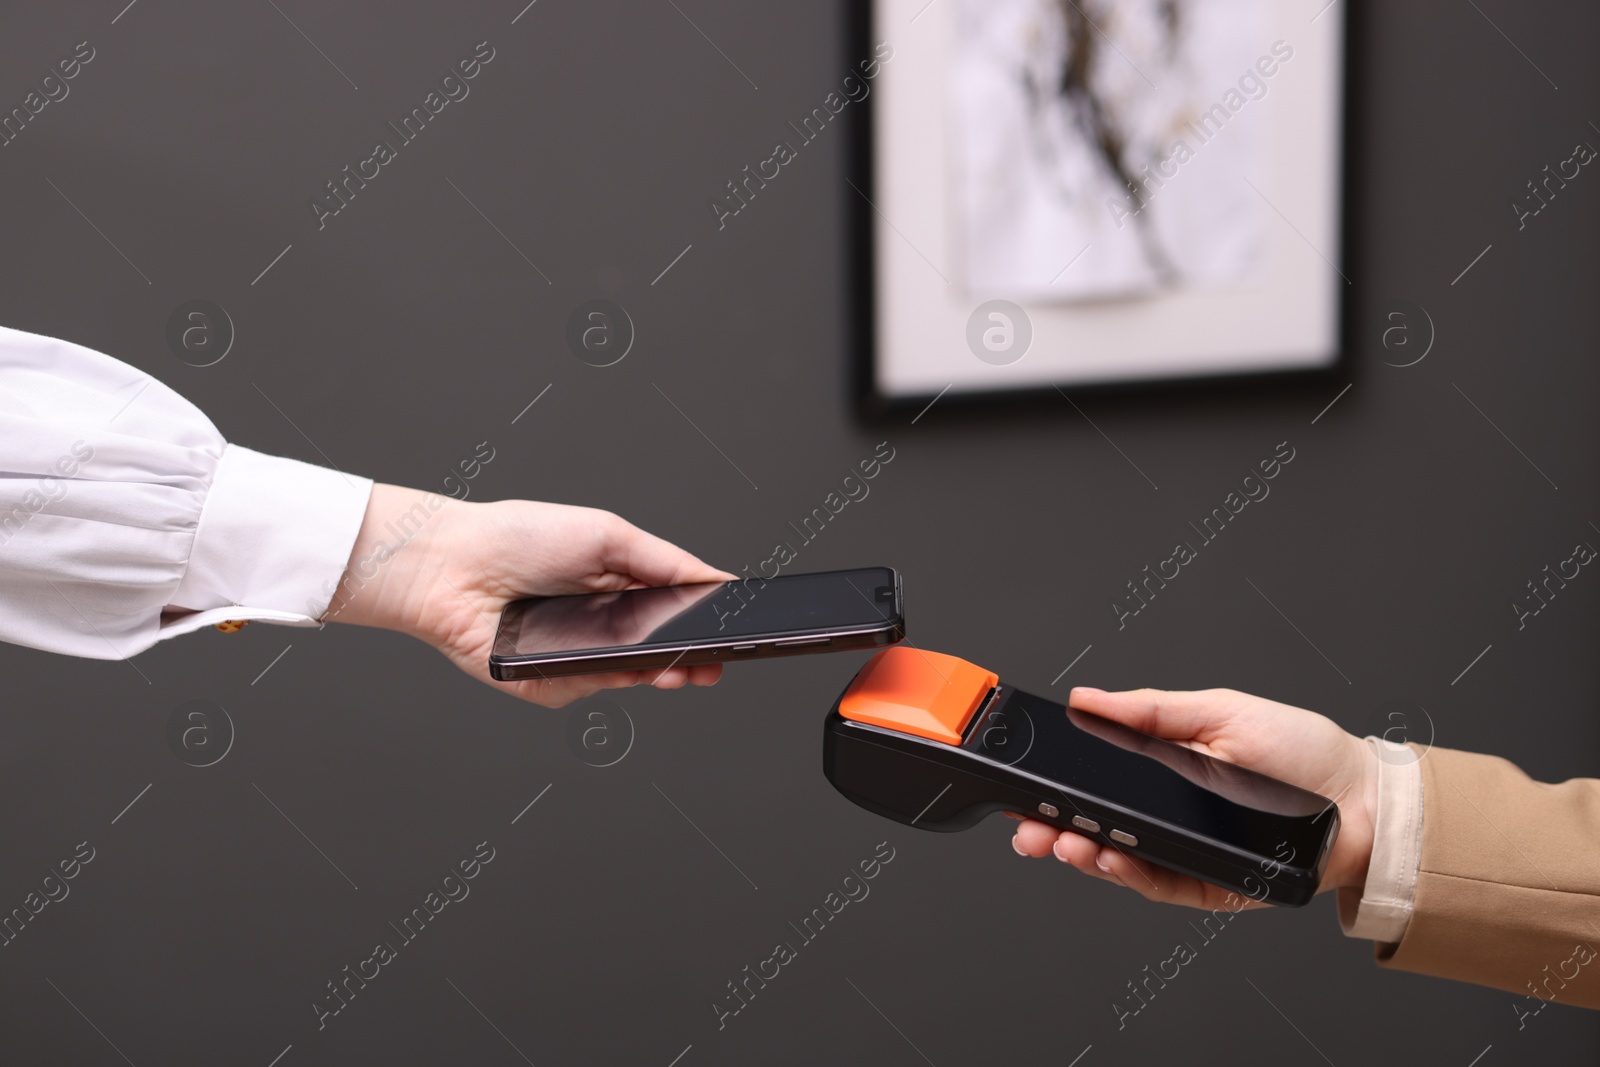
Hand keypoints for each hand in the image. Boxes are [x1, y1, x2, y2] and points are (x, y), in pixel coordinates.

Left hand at [328, 484, 733, 706]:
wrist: (451, 567)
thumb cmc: (520, 538)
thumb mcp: (609, 536)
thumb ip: (667, 562)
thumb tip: (719, 580)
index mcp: (622, 586)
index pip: (678, 614)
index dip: (708, 627)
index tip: (735, 634)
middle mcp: (605, 625)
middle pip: (664, 654)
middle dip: (692, 660)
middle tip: (713, 663)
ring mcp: (581, 658)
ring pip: (633, 678)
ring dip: (656, 675)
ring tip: (675, 668)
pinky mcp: (552, 685)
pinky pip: (590, 688)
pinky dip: (600, 676)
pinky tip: (603, 662)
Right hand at [1010, 687, 1377, 909]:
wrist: (1363, 799)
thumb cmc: (1303, 750)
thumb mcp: (1218, 710)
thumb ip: (1148, 710)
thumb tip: (1086, 698)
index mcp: (1164, 773)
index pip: (1097, 785)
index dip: (1058, 790)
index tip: (1026, 788)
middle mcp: (1169, 818)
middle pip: (1098, 830)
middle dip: (1054, 830)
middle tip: (1027, 829)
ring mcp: (1187, 854)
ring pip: (1120, 863)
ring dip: (1084, 855)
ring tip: (1063, 842)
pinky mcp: (1211, 887)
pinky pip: (1161, 885)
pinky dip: (1129, 875)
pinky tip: (1108, 858)